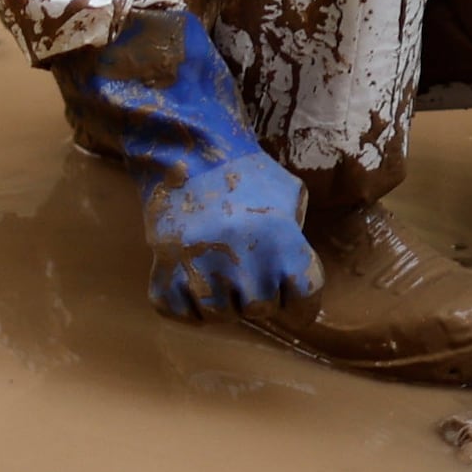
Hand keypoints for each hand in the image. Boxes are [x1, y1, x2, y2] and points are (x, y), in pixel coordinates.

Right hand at [56, 13, 321, 316]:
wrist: (187, 155)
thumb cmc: (246, 175)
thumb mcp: (289, 197)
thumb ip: (299, 239)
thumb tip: (300, 279)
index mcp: (281, 243)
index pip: (305, 301)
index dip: (303, 303)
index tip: (297, 302)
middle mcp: (243, 264)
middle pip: (261, 310)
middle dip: (259, 295)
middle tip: (248, 267)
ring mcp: (200, 272)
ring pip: (221, 316)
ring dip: (224, 301)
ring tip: (220, 268)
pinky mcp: (165, 277)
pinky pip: (184, 315)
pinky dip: (189, 304)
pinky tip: (193, 276)